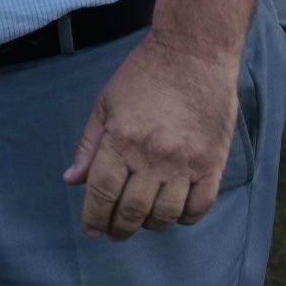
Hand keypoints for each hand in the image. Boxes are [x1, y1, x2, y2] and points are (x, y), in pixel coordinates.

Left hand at [64, 34, 237, 240]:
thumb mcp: (105, 104)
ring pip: (166, 215)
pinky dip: (186, 218)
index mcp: (122, 140)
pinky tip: (175, 214)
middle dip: (119, 228)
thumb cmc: (144, 75)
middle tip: (114, 233)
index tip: (92, 230)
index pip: (102, 192)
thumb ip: (89, 145)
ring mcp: (186, 162)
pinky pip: (200, 206)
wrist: (194, 52)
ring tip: (142, 222)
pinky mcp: (214, 162)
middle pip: (132, 210)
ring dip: (151, 226)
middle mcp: (154, 156)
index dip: (94, 216)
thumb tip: (72, 180)